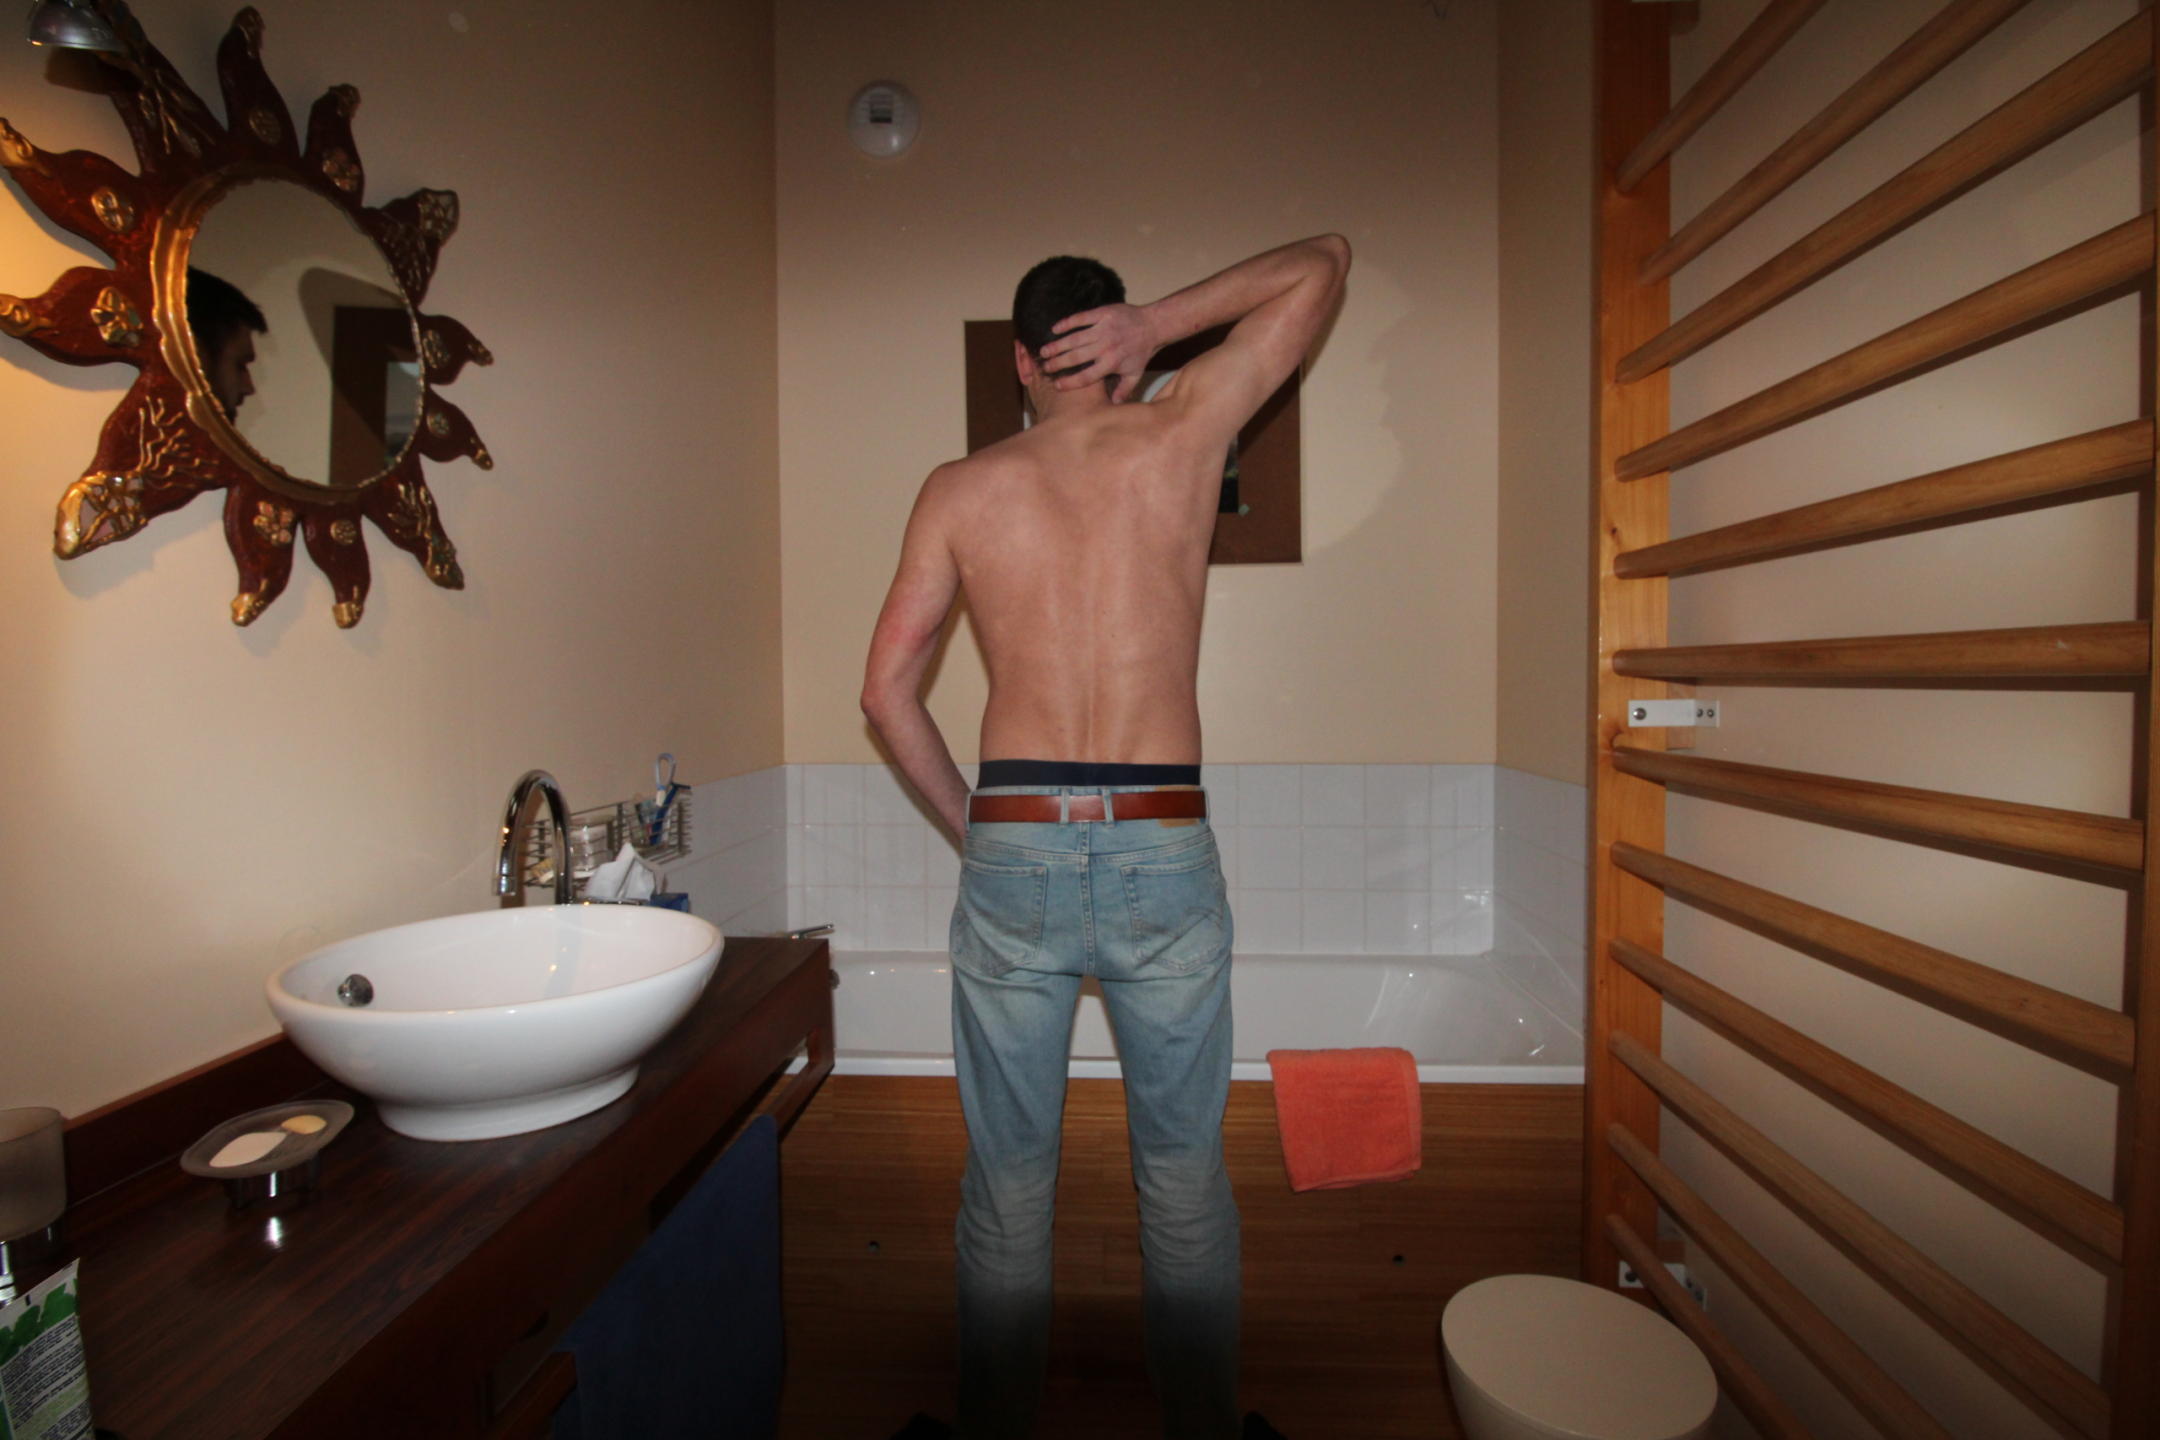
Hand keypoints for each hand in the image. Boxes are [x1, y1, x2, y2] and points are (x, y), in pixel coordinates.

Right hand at [1038, 303, 1156, 401]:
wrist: (1153, 325)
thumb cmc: (1142, 352)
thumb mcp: (1135, 374)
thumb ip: (1123, 390)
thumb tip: (1113, 405)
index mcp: (1112, 363)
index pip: (1087, 377)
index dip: (1070, 382)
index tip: (1057, 386)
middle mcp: (1106, 347)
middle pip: (1076, 358)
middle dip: (1058, 364)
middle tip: (1045, 368)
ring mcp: (1103, 329)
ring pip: (1075, 338)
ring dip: (1057, 345)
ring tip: (1044, 351)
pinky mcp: (1103, 314)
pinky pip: (1081, 318)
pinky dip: (1066, 323)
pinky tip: (1054, 329)